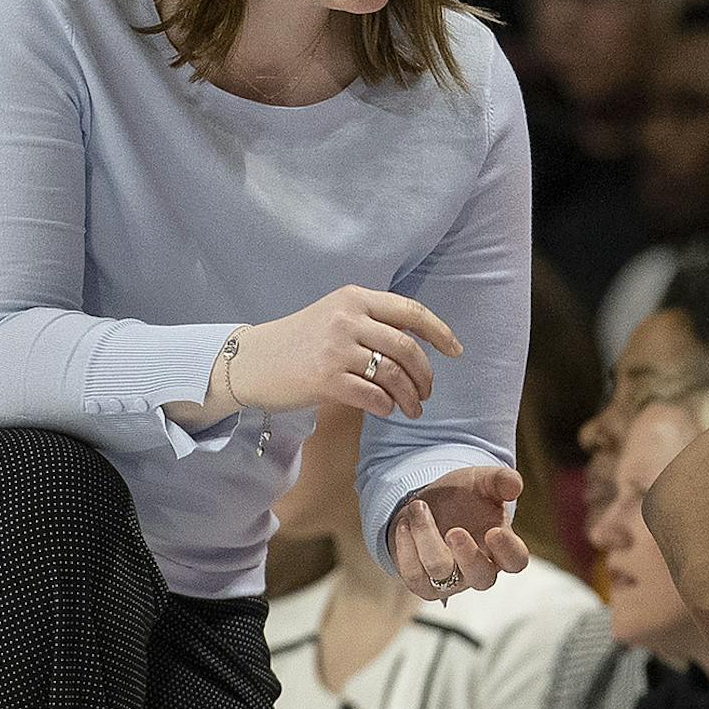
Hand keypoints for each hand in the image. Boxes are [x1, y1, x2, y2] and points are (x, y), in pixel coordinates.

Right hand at [225, 286, 461, 419]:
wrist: (253, 361)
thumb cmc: (298, 341)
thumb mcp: (335, 315)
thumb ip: (371, 321)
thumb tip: (417, 341)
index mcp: (354, 298)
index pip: (410, 312)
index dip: (439, 332)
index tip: (455, 351)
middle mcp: (347, 319)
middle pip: (407, 348)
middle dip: (426, 375)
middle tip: (428, 392)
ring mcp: (336, 349)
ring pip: (394, 375)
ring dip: (410, 397)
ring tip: (413, 409)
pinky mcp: (326, 379)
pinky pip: (373, 396)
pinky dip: (387, 407)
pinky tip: (386, 410)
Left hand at [389, 466, 530, 602]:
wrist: (428, 504)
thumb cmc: (464, 496)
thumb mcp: (483, 481)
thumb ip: (501, 480)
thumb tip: (515, 486)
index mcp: (501, 549)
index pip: (515, 561)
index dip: (507, 550)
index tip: (494, 531)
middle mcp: (478, 570)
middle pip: (482, 578)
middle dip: (467, 555)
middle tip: (454, 531)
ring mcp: (450, 582)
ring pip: (440, 570)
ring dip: (426, 535)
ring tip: (418, 506)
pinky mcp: (422, 583)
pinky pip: (413, 574)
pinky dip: (406, 547)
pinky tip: (405, 522)